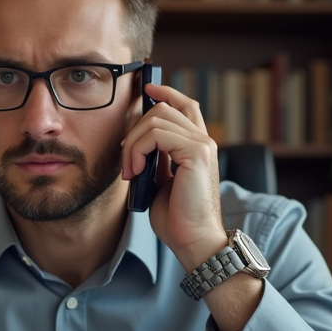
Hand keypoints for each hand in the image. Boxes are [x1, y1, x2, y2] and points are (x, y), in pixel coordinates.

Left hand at [121, 82, 226, 270]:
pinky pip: (157, 135)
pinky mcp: (197, 153)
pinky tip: (136, 171)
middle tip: (127, 161)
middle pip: (164, 108)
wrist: (192, 240)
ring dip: (133, 144)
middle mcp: (204, 140)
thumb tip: (134, 142)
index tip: (145, 89)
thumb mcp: (160, 181)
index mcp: (197, 146)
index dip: (165, 92)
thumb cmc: (176, 217)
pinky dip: (138, 150)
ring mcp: (203, 145)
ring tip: (131, 171)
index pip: (185, 104)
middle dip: (135, 129)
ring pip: (156, 119)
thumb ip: (155, 158)